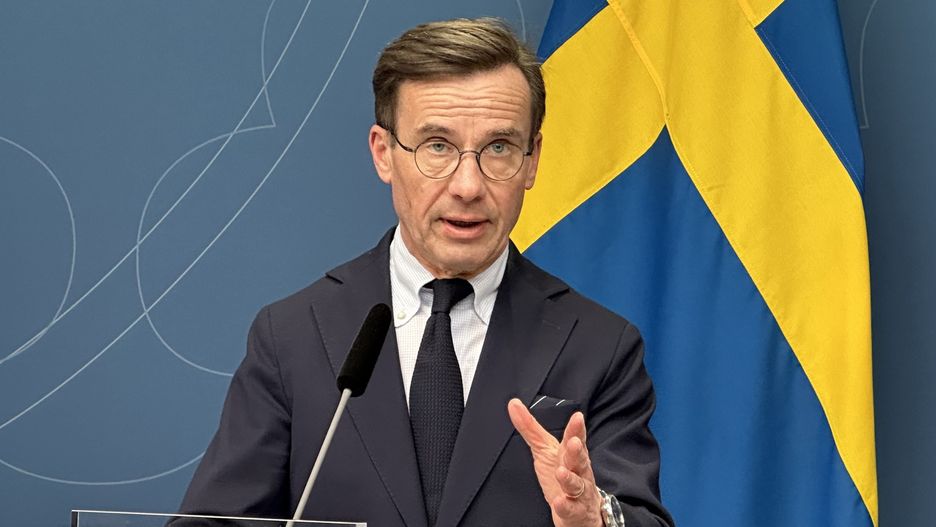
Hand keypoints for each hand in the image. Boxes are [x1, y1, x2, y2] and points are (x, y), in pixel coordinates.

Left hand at [507, 398, 603, 526]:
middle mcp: (578, 470)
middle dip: (577, 451)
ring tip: (561, 472)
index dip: (576, 429)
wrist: (580, 510)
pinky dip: (565, 505)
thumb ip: (530, 427)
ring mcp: (578, 491)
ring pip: (577, 484)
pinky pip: (571, 508)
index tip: (577, 417)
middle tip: (573, 442)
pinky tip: (559, 502)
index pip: (575, 438)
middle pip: (579, 459)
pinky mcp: (574, 510)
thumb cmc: (562, 473)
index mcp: (570, 454)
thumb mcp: (544, 449)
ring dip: (570, 478)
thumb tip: (513, 404)